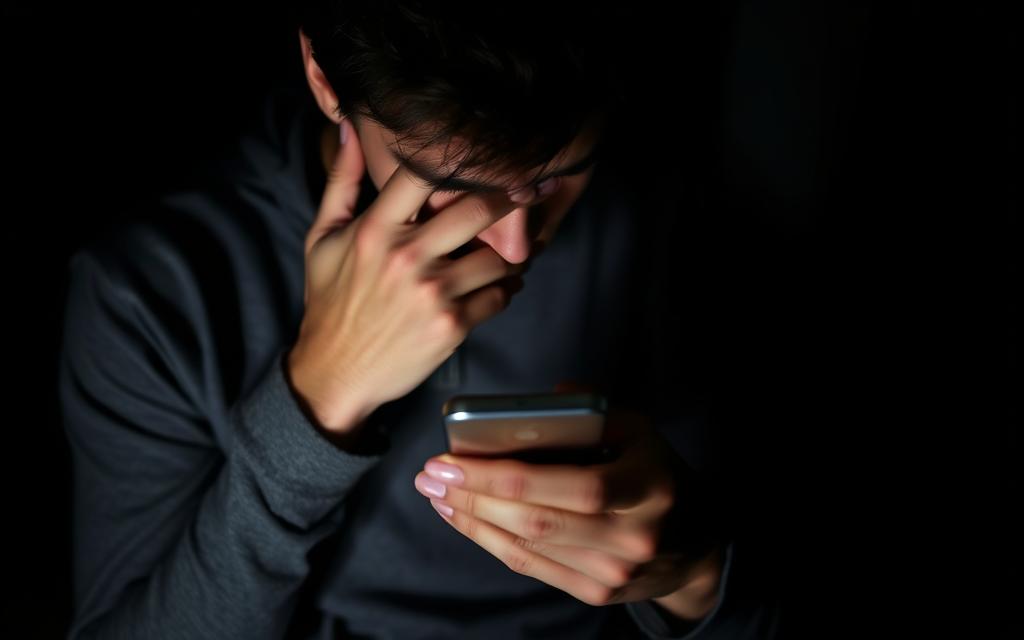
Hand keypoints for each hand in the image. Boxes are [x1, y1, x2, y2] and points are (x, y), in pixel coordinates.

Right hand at [287, 119, 553, 432]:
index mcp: (375, 229)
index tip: (485, 157)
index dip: (459, 160)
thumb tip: (349, 128)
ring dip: (510, 255)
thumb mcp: (321, 238)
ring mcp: (432, 292)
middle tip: (528, 191)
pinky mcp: (452, 325)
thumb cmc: (329, 301)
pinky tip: (500, 285)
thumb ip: (340, 182)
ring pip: (497, 257)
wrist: (335, 372)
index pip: (422, 175)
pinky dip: (505, 289)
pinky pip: (498, 296)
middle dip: (509, 198)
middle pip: (476, 210)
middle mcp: (406, 257)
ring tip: (512, 251)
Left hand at [413, 383, 725, 616]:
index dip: (502, 475)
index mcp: (645, 487)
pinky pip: (531, 566)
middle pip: (537, 521)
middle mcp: (631, 537)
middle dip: (473, 497)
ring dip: (472, 518)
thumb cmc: (656, 473)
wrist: (695, 543)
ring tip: (436, 493)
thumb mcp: (640, 431)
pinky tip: (464, 518)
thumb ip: (595, 409)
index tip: (451, 458)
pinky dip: (490, 541)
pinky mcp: (595, 591)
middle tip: (429, 476)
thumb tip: (544, 398)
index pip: (567, 486)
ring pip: (527, 546)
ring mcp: (613, 572)